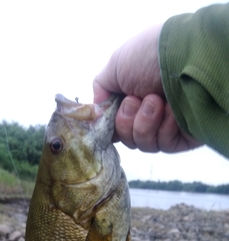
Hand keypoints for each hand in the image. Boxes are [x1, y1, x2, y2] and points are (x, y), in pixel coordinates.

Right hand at [93, 26, 201, 152]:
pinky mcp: (181, 137)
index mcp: (132, 98)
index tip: (107, 116)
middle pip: (126, 138)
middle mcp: (148, 113)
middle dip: (126, 121)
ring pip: (143, 144)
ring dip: (145, 122)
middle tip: (136, 100)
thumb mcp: (115, 66)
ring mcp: (165, 126)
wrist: (184, 57)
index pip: (114, 126)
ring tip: (156, 101)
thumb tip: (96, 112)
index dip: (109, 125)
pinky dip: (164, 126)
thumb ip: (101, 90)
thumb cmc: (149, 56)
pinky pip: (163, 144)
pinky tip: (172, 110)